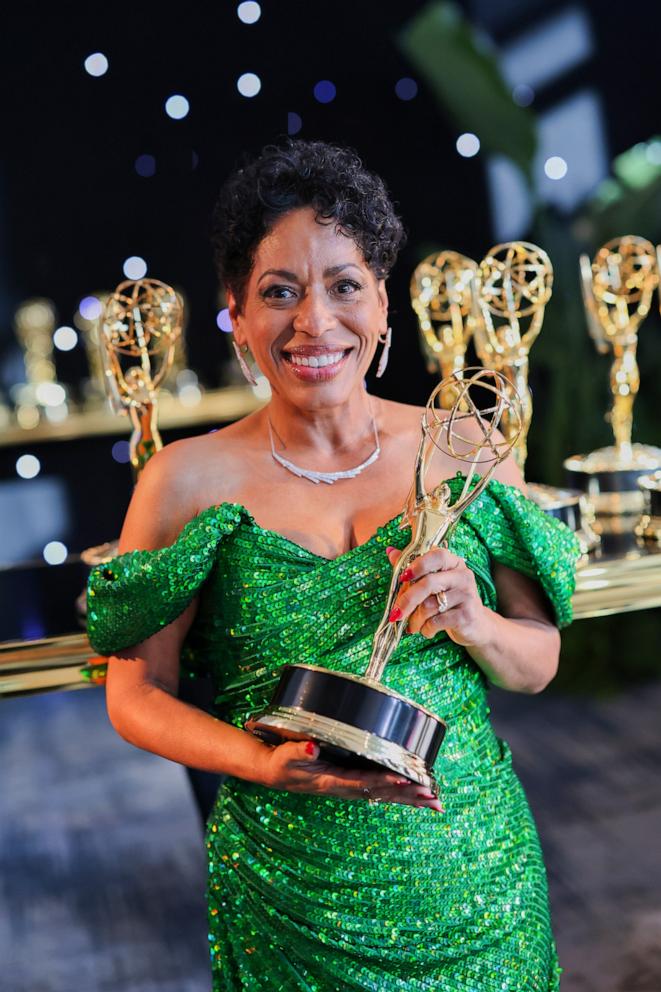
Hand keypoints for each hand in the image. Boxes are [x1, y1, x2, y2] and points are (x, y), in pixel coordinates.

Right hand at [257, 739, 442, 810]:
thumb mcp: (287, 756)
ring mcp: (349, 787)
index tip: (403, 779)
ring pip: (385, 795)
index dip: (383, 781)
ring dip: (409, 798)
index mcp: (332, 781)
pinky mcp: (351, 783)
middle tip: (433, 797)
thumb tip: (314, 746)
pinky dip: (399, 794)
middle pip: (381, 793)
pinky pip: (379, 791)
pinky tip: (414, 797)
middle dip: (408, 795)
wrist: (275, 773)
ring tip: (434, 802)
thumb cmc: (282, 763)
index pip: (363, 781)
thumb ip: (300, 751)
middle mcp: (345, 787)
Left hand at [386, 545, 491, 648]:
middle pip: (428, 583)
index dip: (418, 565)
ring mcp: (467, 595)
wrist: (475, 625)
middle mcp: (463, 576)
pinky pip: (437, 621)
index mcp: (454, 563)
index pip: (437, 555)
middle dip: (407, 600)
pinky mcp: (467, 616)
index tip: (402, 577)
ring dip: (415, 619)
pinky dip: (426, 629)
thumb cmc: (449, 600)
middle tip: (395, 613)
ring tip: (413, 626)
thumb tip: (390, 551)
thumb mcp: (434, 581)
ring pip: (429, 606)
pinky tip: (426, 631)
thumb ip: (413, 568)